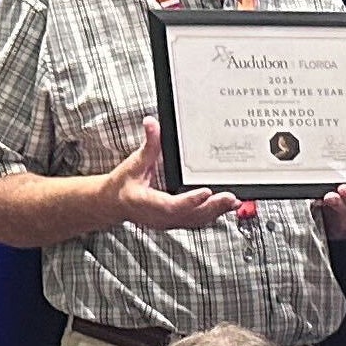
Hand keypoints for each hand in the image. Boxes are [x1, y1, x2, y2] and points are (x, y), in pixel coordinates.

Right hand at [102, 116, 241, 231]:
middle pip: (190, 216)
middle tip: (229, 197)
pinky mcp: (175, 222)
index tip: (206, 192)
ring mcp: (168, 222)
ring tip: (232, 201)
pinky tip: (224, 207)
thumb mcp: (134, 163)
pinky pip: (195, 221)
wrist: (113, 204)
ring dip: (216, 212)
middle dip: (212, 207)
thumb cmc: (122, 185)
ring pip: (195, 221)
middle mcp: (160, 216)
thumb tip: (151, 123)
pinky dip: (211, 214)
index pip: (172, 205)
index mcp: (147, 203)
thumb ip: (148, 145)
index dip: (190, 201)